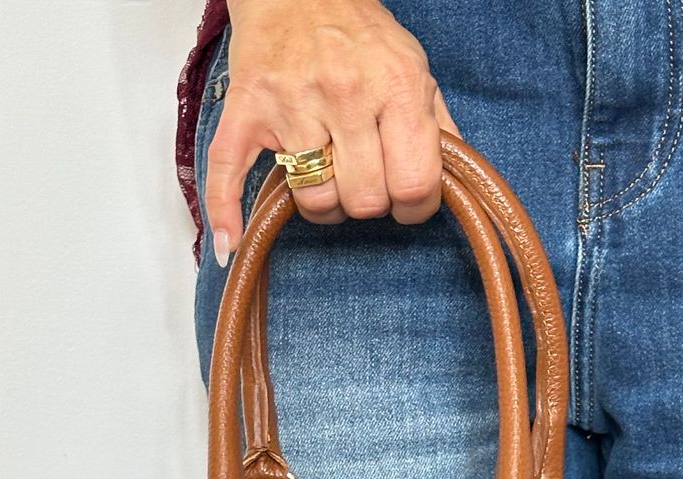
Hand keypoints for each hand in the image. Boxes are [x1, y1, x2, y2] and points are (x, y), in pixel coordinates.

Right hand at [205, 0, 462, 264]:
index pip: (414, 184)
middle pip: (365, 202)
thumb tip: (455, 182)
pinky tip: (230, 243)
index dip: (415, 207)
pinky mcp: (247, 112)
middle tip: (365, 178)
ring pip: (316, 202)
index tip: (406, 201)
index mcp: (395, 85)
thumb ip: (437, 126)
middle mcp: (345, 94)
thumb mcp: (414, 68)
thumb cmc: (356, 33)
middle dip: (369, 202)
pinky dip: (227, 214)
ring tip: (327, 173)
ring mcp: (292, 105)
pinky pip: (230, 174)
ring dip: (324, 202)